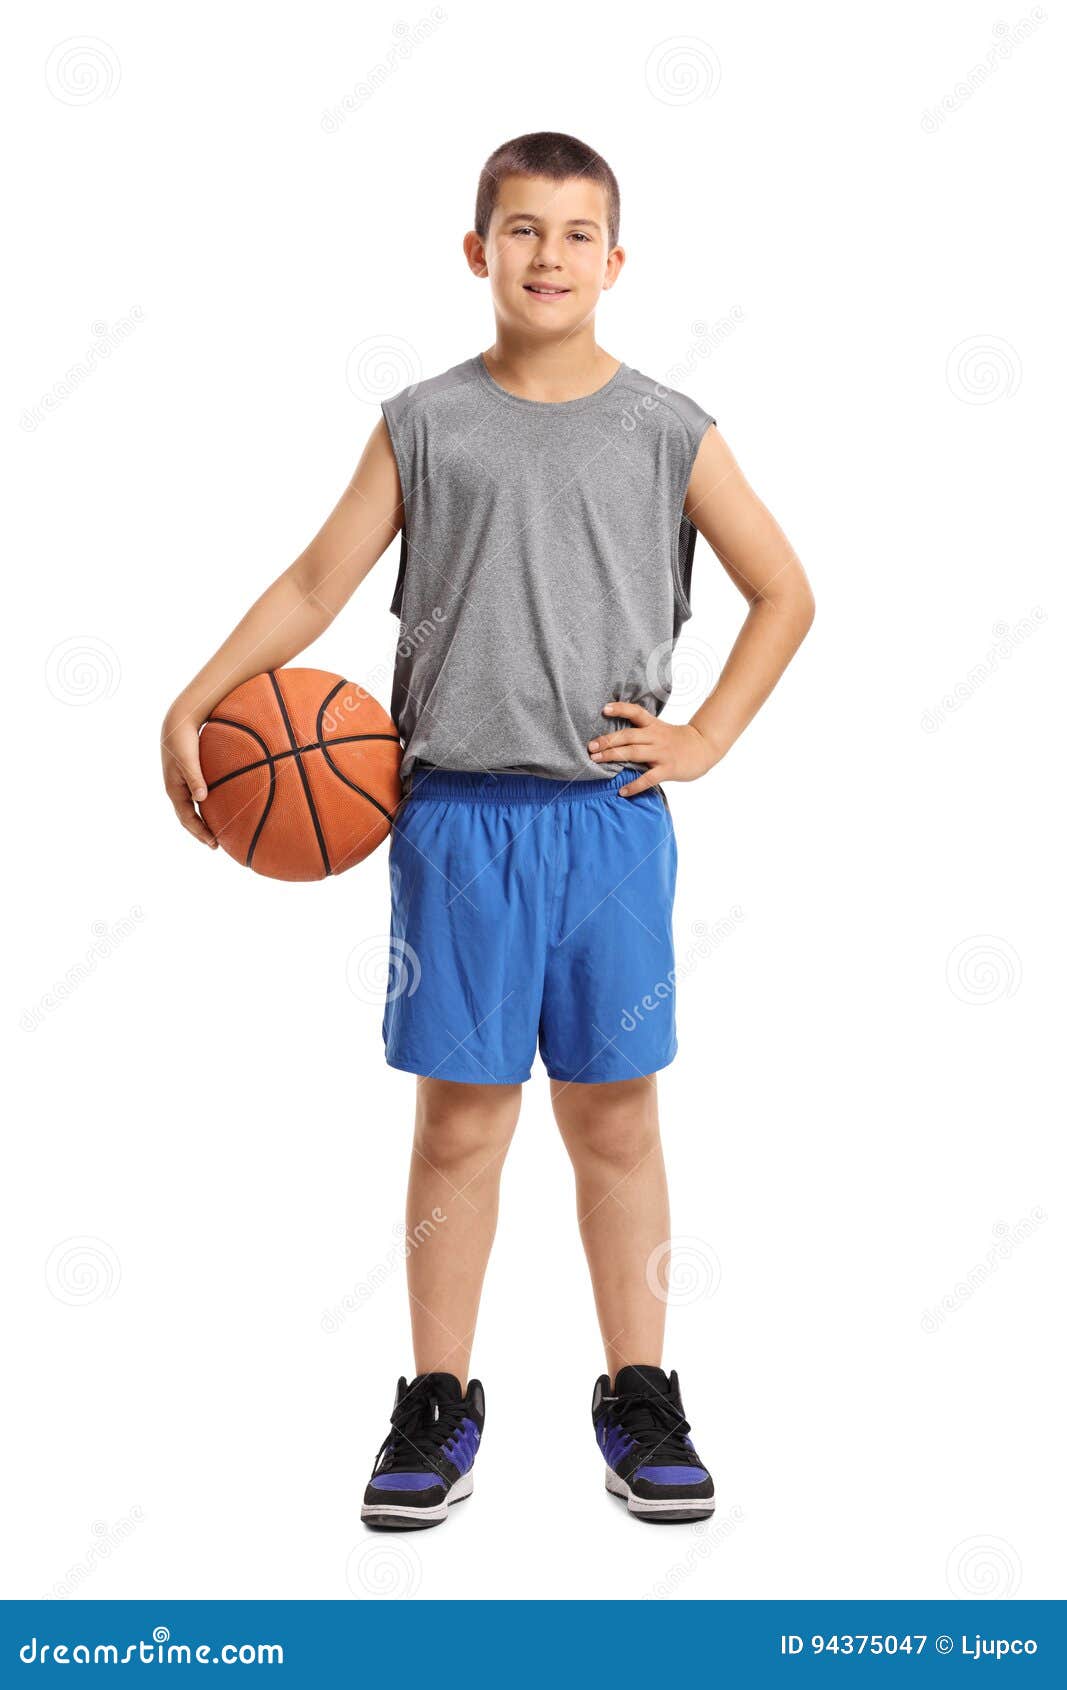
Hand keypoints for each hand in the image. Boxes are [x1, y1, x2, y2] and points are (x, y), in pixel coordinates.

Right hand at [161, 704, 217, 847]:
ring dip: (202, 822)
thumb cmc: (183, 740)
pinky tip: (217, 809)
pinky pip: (197, 798)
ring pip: (191, 809)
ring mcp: (181, 784)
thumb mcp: (188, 759)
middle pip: (188, 818)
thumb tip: (201, 798)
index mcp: (174, 789)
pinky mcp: (188, 777)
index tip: (213, 844)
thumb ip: (195, 778)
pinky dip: (205, 808)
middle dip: (200, 832)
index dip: (199, 832)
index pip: (186, 818)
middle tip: (216, 845)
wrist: (177, 723)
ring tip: (217, 832)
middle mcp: (176, 790)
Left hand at [588, 702, 716, 795]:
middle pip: (628, 736)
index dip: (620, 709)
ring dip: (613, 757)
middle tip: (590, 746)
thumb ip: (642, 732)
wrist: (704, 747)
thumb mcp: (661, 730)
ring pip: (634, 753)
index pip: (636, 712)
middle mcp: (656, 737)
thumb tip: (616, 738)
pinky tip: (622, 791)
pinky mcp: (668, 769)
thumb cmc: (678, 741)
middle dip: (607, 741)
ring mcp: (662, 753)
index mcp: (653, 726)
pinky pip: (648, 778)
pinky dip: (634, 785)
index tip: (604, 709)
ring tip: (596, 761)